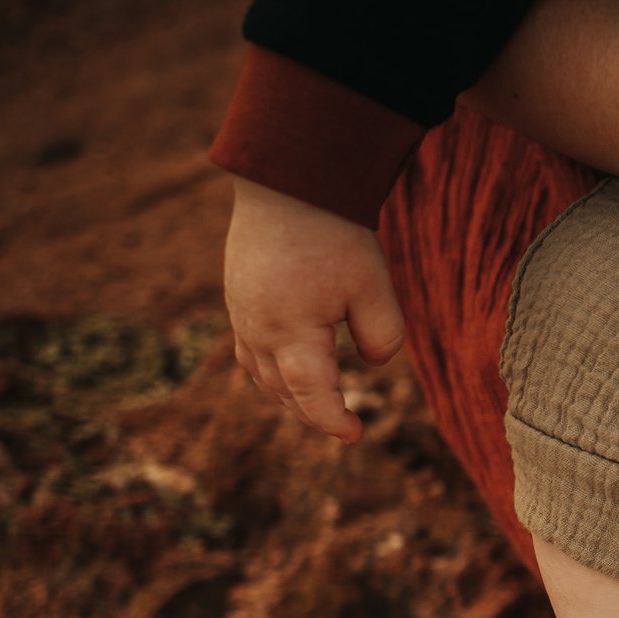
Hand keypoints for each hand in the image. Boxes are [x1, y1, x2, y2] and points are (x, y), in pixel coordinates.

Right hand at [222, 175, 406, 440]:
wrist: (287, 183)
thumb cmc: (334, 235)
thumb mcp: (373, 288)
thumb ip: (382, 335)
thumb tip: (371, 365)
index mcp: (291, 332)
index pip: (310, 395)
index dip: (332, 420)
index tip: (355, 434)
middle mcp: (257, 329)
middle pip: (282, 390)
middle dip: (312, 413)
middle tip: (345, 425)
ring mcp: (241, 313)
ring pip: (260, 373)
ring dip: (288, 395)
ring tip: (318, 404)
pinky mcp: (237, 296)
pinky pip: (249, 349)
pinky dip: (270, 369)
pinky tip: (291, 367)